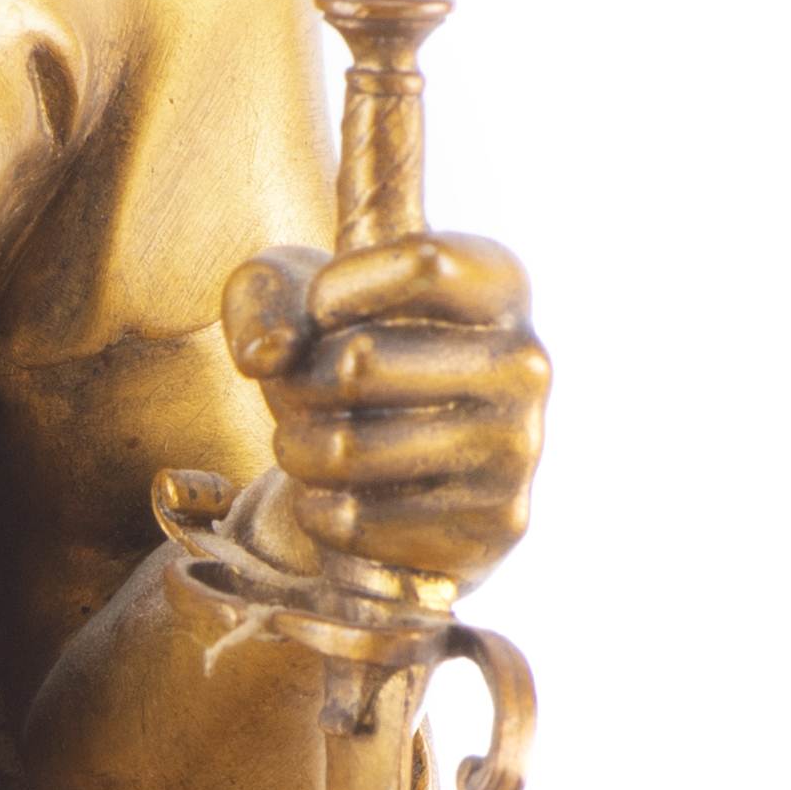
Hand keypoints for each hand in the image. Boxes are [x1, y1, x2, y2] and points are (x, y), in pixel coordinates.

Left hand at [223, 230, 547, 592]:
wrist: (370, 466)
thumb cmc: (332, 354)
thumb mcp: (288, 297)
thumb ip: (267, 293)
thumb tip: (267, 350)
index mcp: (497, 283)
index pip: (422, 264)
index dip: (336, 291)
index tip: (319, 312)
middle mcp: (524, 363)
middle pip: (360, 360)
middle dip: (299, 381)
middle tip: (300, 391)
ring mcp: (516, 448)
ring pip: (348, 448)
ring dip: (297, 448)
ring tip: (305, 443)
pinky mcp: (492, 526)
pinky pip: (358, 518)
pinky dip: (318, 509)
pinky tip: (336, 497)